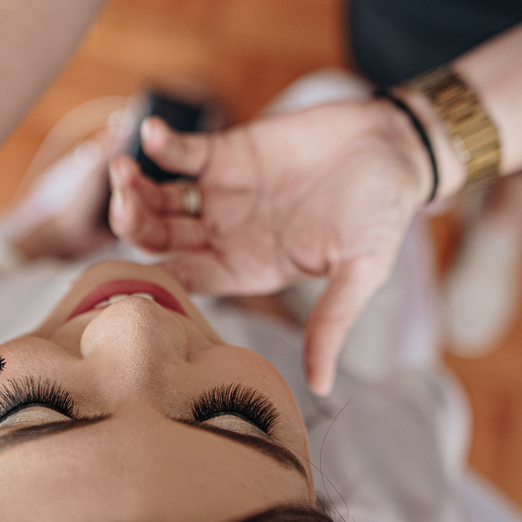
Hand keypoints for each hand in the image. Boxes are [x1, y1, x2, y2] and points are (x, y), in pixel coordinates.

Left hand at [108, 100, 431, 394]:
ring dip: (136, 186)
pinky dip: (163, 144)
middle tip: (124, 200)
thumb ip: (332, 321)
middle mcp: (228, 235)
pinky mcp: (230, 152)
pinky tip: (153, 134)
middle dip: (134, 223)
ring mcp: (224, 193)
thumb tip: (321, 388)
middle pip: (161, 239)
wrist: (396, 146)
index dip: (154, 276)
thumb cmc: (384, 213)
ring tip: (124, 169)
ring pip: (161, 196)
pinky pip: (184, 152)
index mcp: (248, 270)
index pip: (185, 282)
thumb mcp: (361, 270)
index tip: (134, 265)